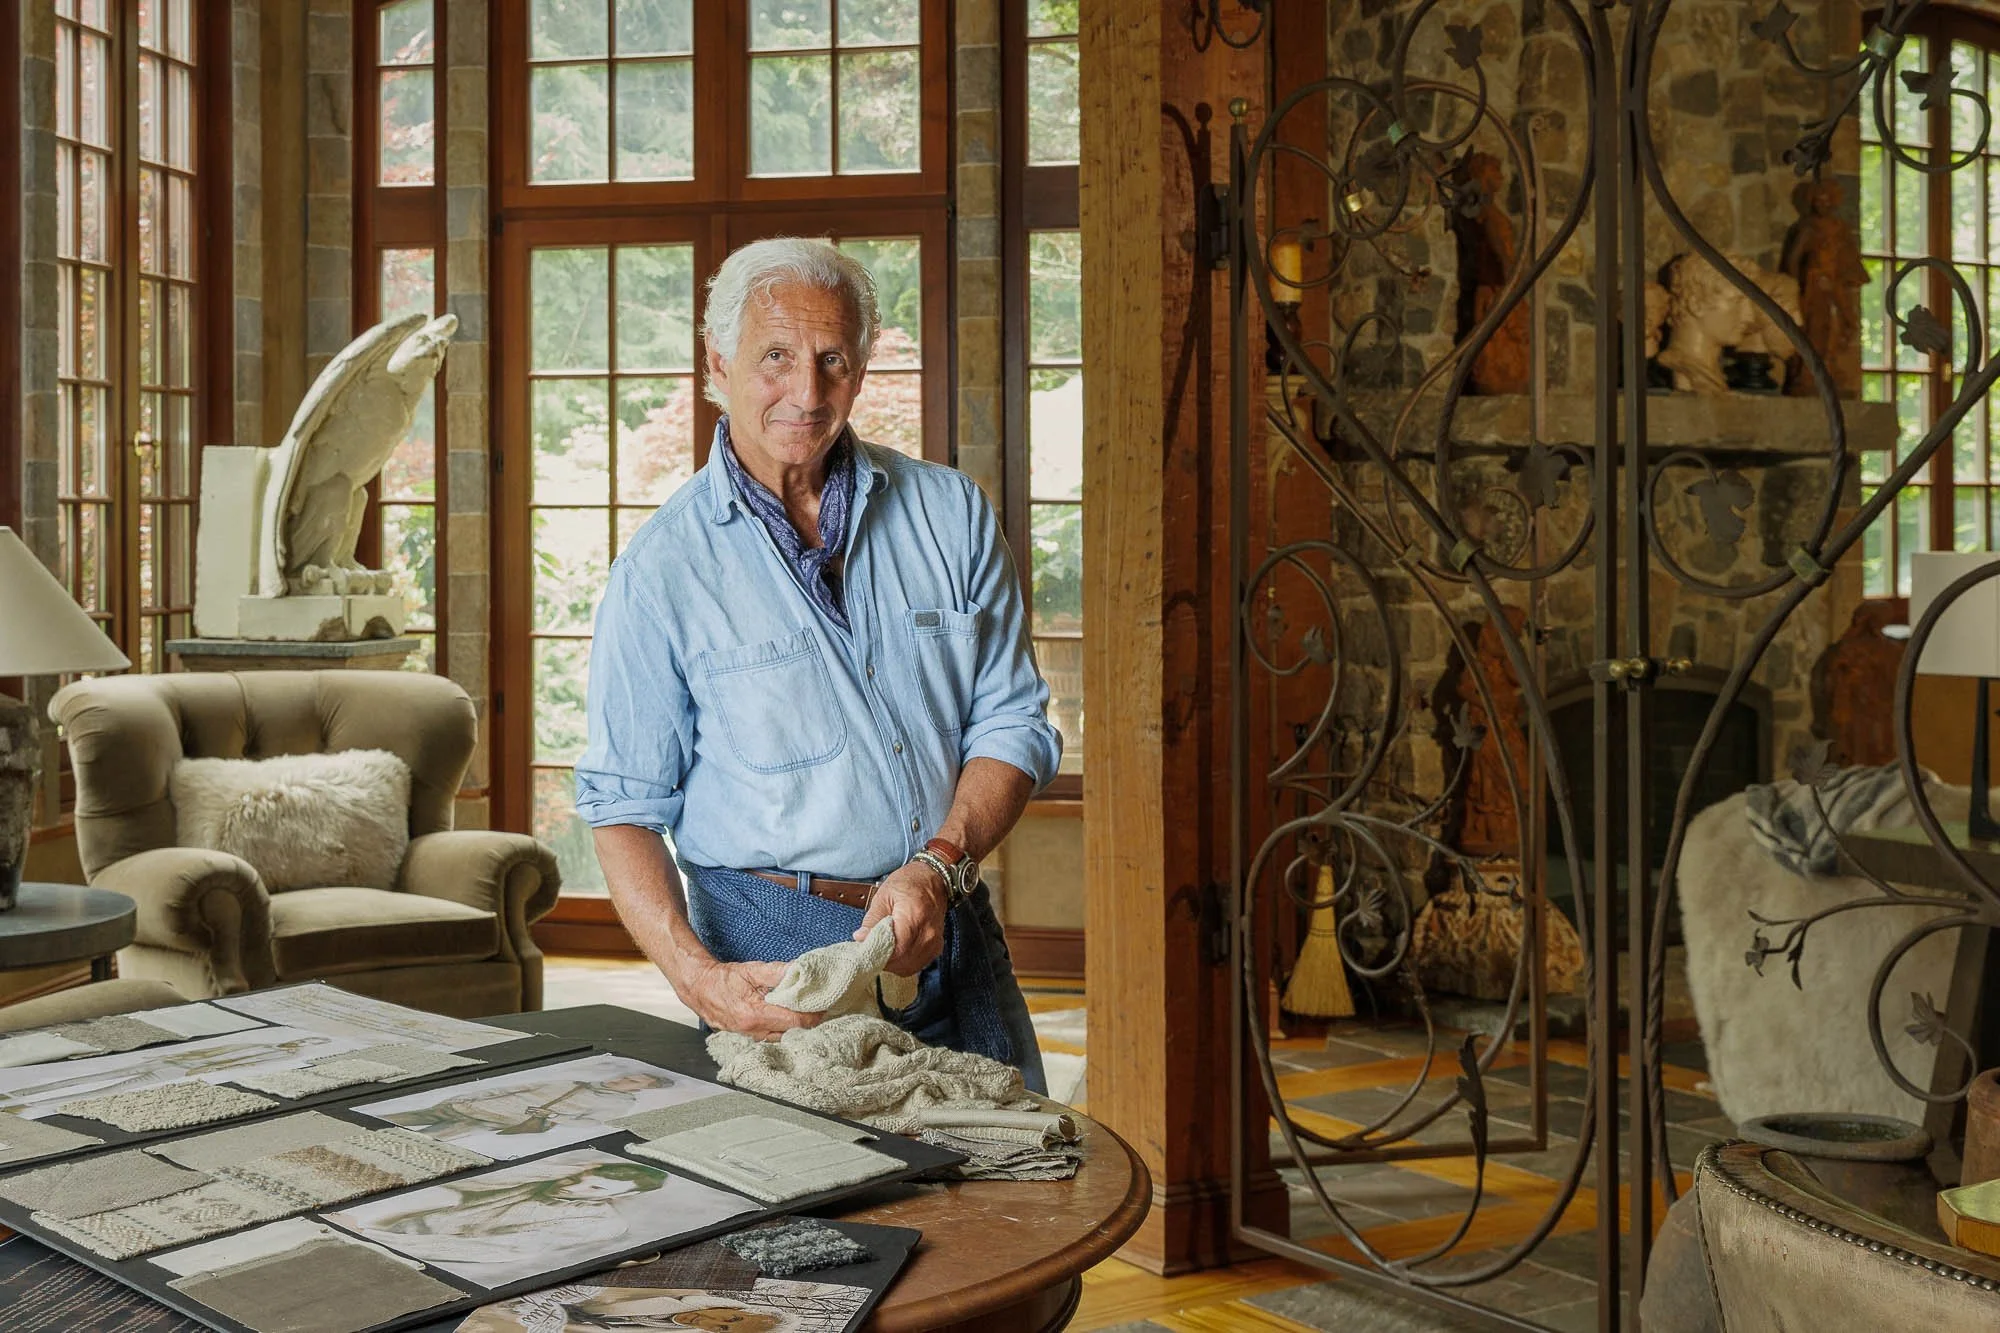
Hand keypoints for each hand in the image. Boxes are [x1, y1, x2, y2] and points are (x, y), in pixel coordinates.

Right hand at [673, 959, 820, 1040]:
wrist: (699, 988)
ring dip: (795, 1027)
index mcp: (755, 1014)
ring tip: (805, 1012)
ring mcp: (749, 1037)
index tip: (823, 1006)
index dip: (812, 1015)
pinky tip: (788, 1019)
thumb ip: (776, 972)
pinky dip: (782, 1030)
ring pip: (782, 1037)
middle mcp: (753, 1030)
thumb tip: (799, 970)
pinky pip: (771, 1038)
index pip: (794, 1022)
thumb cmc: (723, 978)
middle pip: (791, 1033)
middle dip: (807, 1021)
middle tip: (818, 1008)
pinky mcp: (747, 1037)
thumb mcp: (751, 970)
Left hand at [854, 860, 947, 974]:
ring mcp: (934, 942)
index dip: (879, 954)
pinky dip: (904, 963)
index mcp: (914, 917)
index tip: (866, 950)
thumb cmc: (909, 883)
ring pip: (909, 967)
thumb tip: (861, 938)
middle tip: (871, 950)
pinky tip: (896, 953)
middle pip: (902, 961)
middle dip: (883, 960)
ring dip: (894, 964)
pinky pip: (917, 964)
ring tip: (882, 951)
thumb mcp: (884, 896)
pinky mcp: (936, 947)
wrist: (934, 878)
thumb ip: (873, 919)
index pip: (896, 949)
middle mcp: (928, 933)